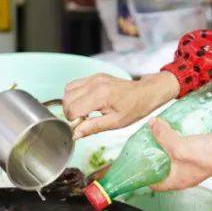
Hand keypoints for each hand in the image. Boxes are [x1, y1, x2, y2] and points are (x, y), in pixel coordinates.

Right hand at [64, 71, 179, 138]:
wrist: (145, 93)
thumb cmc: (134, 108)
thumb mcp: (115, 123)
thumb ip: (92, 127)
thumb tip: (75, 134)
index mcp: (100, 95)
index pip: (72, 109)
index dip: (73, 121)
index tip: (82, 126)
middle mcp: (94, 83)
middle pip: (66, 99)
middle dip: (70, 113)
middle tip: (83, 121)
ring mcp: (94, 78)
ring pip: (68, 90)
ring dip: (71, 103)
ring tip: (85, 112)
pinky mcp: (95, 76)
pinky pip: (75, 85)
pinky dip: (75, 95)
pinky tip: (87, 104)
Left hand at [149, 119, 211, 191]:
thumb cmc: (208, 155)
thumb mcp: (179, 146)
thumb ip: (163, 136)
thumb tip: (152, 125)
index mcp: (176, 181)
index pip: (154, 184)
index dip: (144, 175)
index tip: (135, 163)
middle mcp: (182, 175)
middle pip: (161, 169)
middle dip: (152, 157)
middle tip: (143, 144)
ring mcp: (190, 165)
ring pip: (171, 157)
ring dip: (163, 146)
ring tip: (155, 135)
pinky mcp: (196, 154)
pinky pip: (180, 149)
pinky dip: (174, 141)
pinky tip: (171, 130)